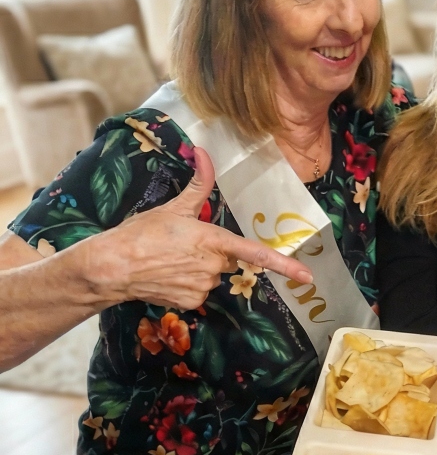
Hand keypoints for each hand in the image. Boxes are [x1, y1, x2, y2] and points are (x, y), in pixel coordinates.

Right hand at [84, 147, 312, 310]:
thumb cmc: (142, 233)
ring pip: (212, 276)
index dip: (285, 265)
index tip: (307, 277)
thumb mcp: (173, 206)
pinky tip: (166, 275)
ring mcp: (202, 286)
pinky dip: (186, 284)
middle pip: (226, 260)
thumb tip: (203, 152)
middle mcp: (213, 266)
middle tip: (182, 245)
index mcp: (214, 241)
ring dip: (198, 268)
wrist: (112, 267)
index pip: (256, 254)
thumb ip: (198, 183)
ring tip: (169, 260)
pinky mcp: (190, 302)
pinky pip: (198, 291)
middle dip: (212, 253)